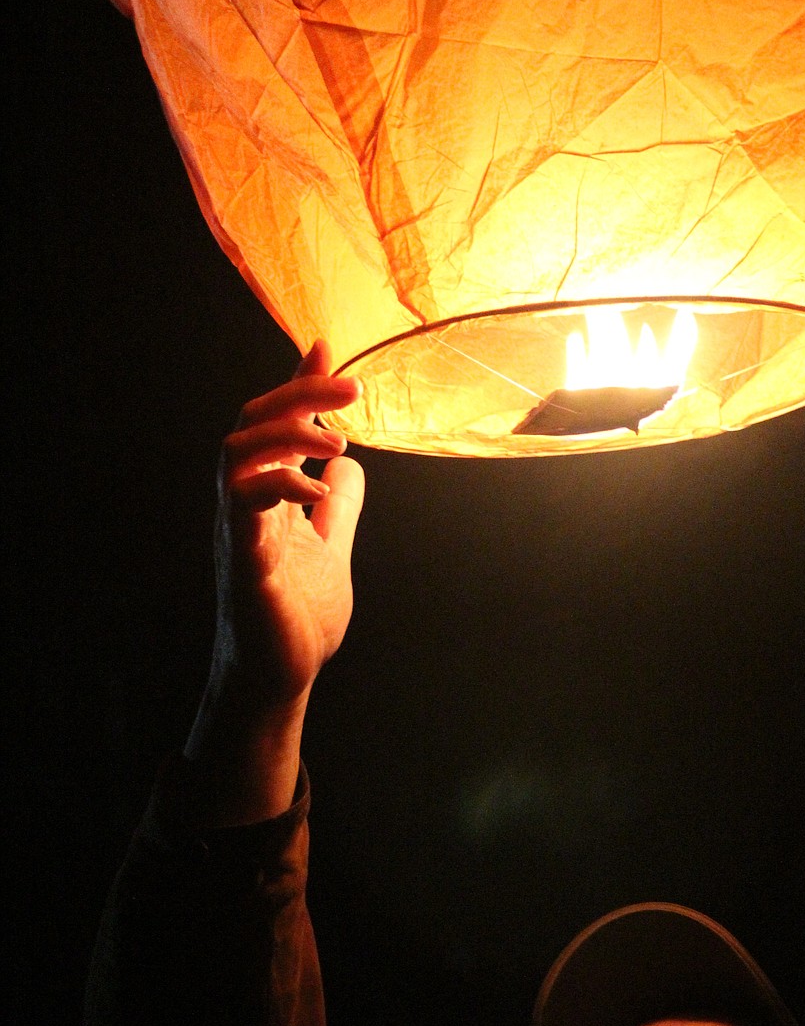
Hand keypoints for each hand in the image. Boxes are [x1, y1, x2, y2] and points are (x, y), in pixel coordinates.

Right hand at [184, 341, 363, 820]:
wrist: (281, 676)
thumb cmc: (296, 617)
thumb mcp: (331, 548)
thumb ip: (337, 506)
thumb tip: (348, 464)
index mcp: (266, 496)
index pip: (275, 424)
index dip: (297, 385)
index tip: (324, 349)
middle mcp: (244, 504)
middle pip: (250, 422)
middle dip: (296, 394)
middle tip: (348, 386)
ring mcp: (238, 530)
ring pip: (235, 451)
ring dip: (284, 433)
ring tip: (335, 441)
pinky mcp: (243, 561)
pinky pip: (244, 505)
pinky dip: (280, 486)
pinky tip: (316, 493)